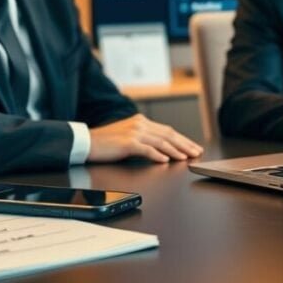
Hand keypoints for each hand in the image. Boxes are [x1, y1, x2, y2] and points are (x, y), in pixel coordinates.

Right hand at [87, 114, 203, 162]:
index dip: (182, 139)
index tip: (192, 146)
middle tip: (196, 152)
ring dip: (176, 150)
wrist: (86, 141)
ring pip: (161, 142)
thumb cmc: (105, 142)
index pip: (166, 130)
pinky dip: (158, 155)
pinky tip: (166, 160)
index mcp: (140, 121)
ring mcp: (134, 132)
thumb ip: (142, 138)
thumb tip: (160, 149)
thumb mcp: (126, 136)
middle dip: (184, 144)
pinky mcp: (128, 143)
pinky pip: (147, 150)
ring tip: (186, 157)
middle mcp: (140, 124)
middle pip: (168, 135)